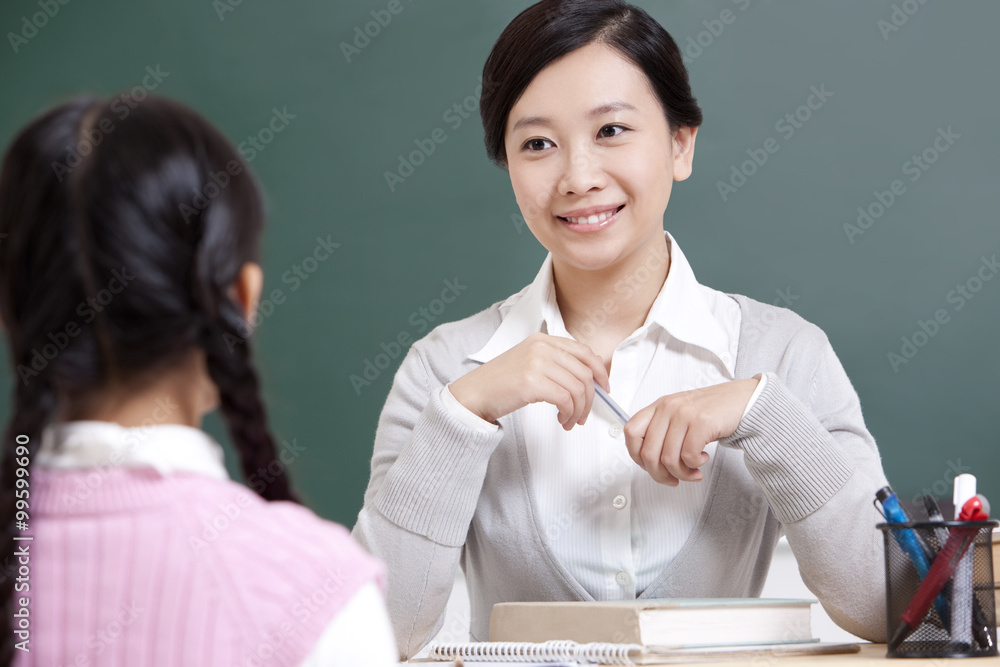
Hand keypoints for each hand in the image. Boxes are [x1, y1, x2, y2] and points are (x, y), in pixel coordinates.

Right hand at [449, 333, 609, 429]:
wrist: (473, 394)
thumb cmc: (500, 384)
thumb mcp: (529, 363)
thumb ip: (555, 364)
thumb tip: (587, 381)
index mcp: (543, 339)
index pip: (584, 351)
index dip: (600, 371)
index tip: (604, 388)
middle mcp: (542, 347)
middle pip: (584, 373)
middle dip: (590, 398)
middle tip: (584, 414)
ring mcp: (536, 362)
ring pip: (577, 388)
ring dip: (579, 410)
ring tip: (570, 421)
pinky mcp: (532, 382)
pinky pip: (566, 399)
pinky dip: (569, 413)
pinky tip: (562, 420)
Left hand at [624, 378, 759, 485]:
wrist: (744, 400)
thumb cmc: (713, 411)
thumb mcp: (680, 415)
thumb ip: (663, 431)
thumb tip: (649, 462)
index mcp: (659, 406)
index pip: (631, 432)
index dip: (636, 456)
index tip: (649, 466)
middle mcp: (668, 408)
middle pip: (648, 453)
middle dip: (660, 474)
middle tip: (673, 479)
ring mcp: (684, 414)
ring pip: (668, 459)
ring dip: (682, 473)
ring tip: (693, 472)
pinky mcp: (702, 422)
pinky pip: (688, 456)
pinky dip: (695, 465)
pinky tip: (703, 459)